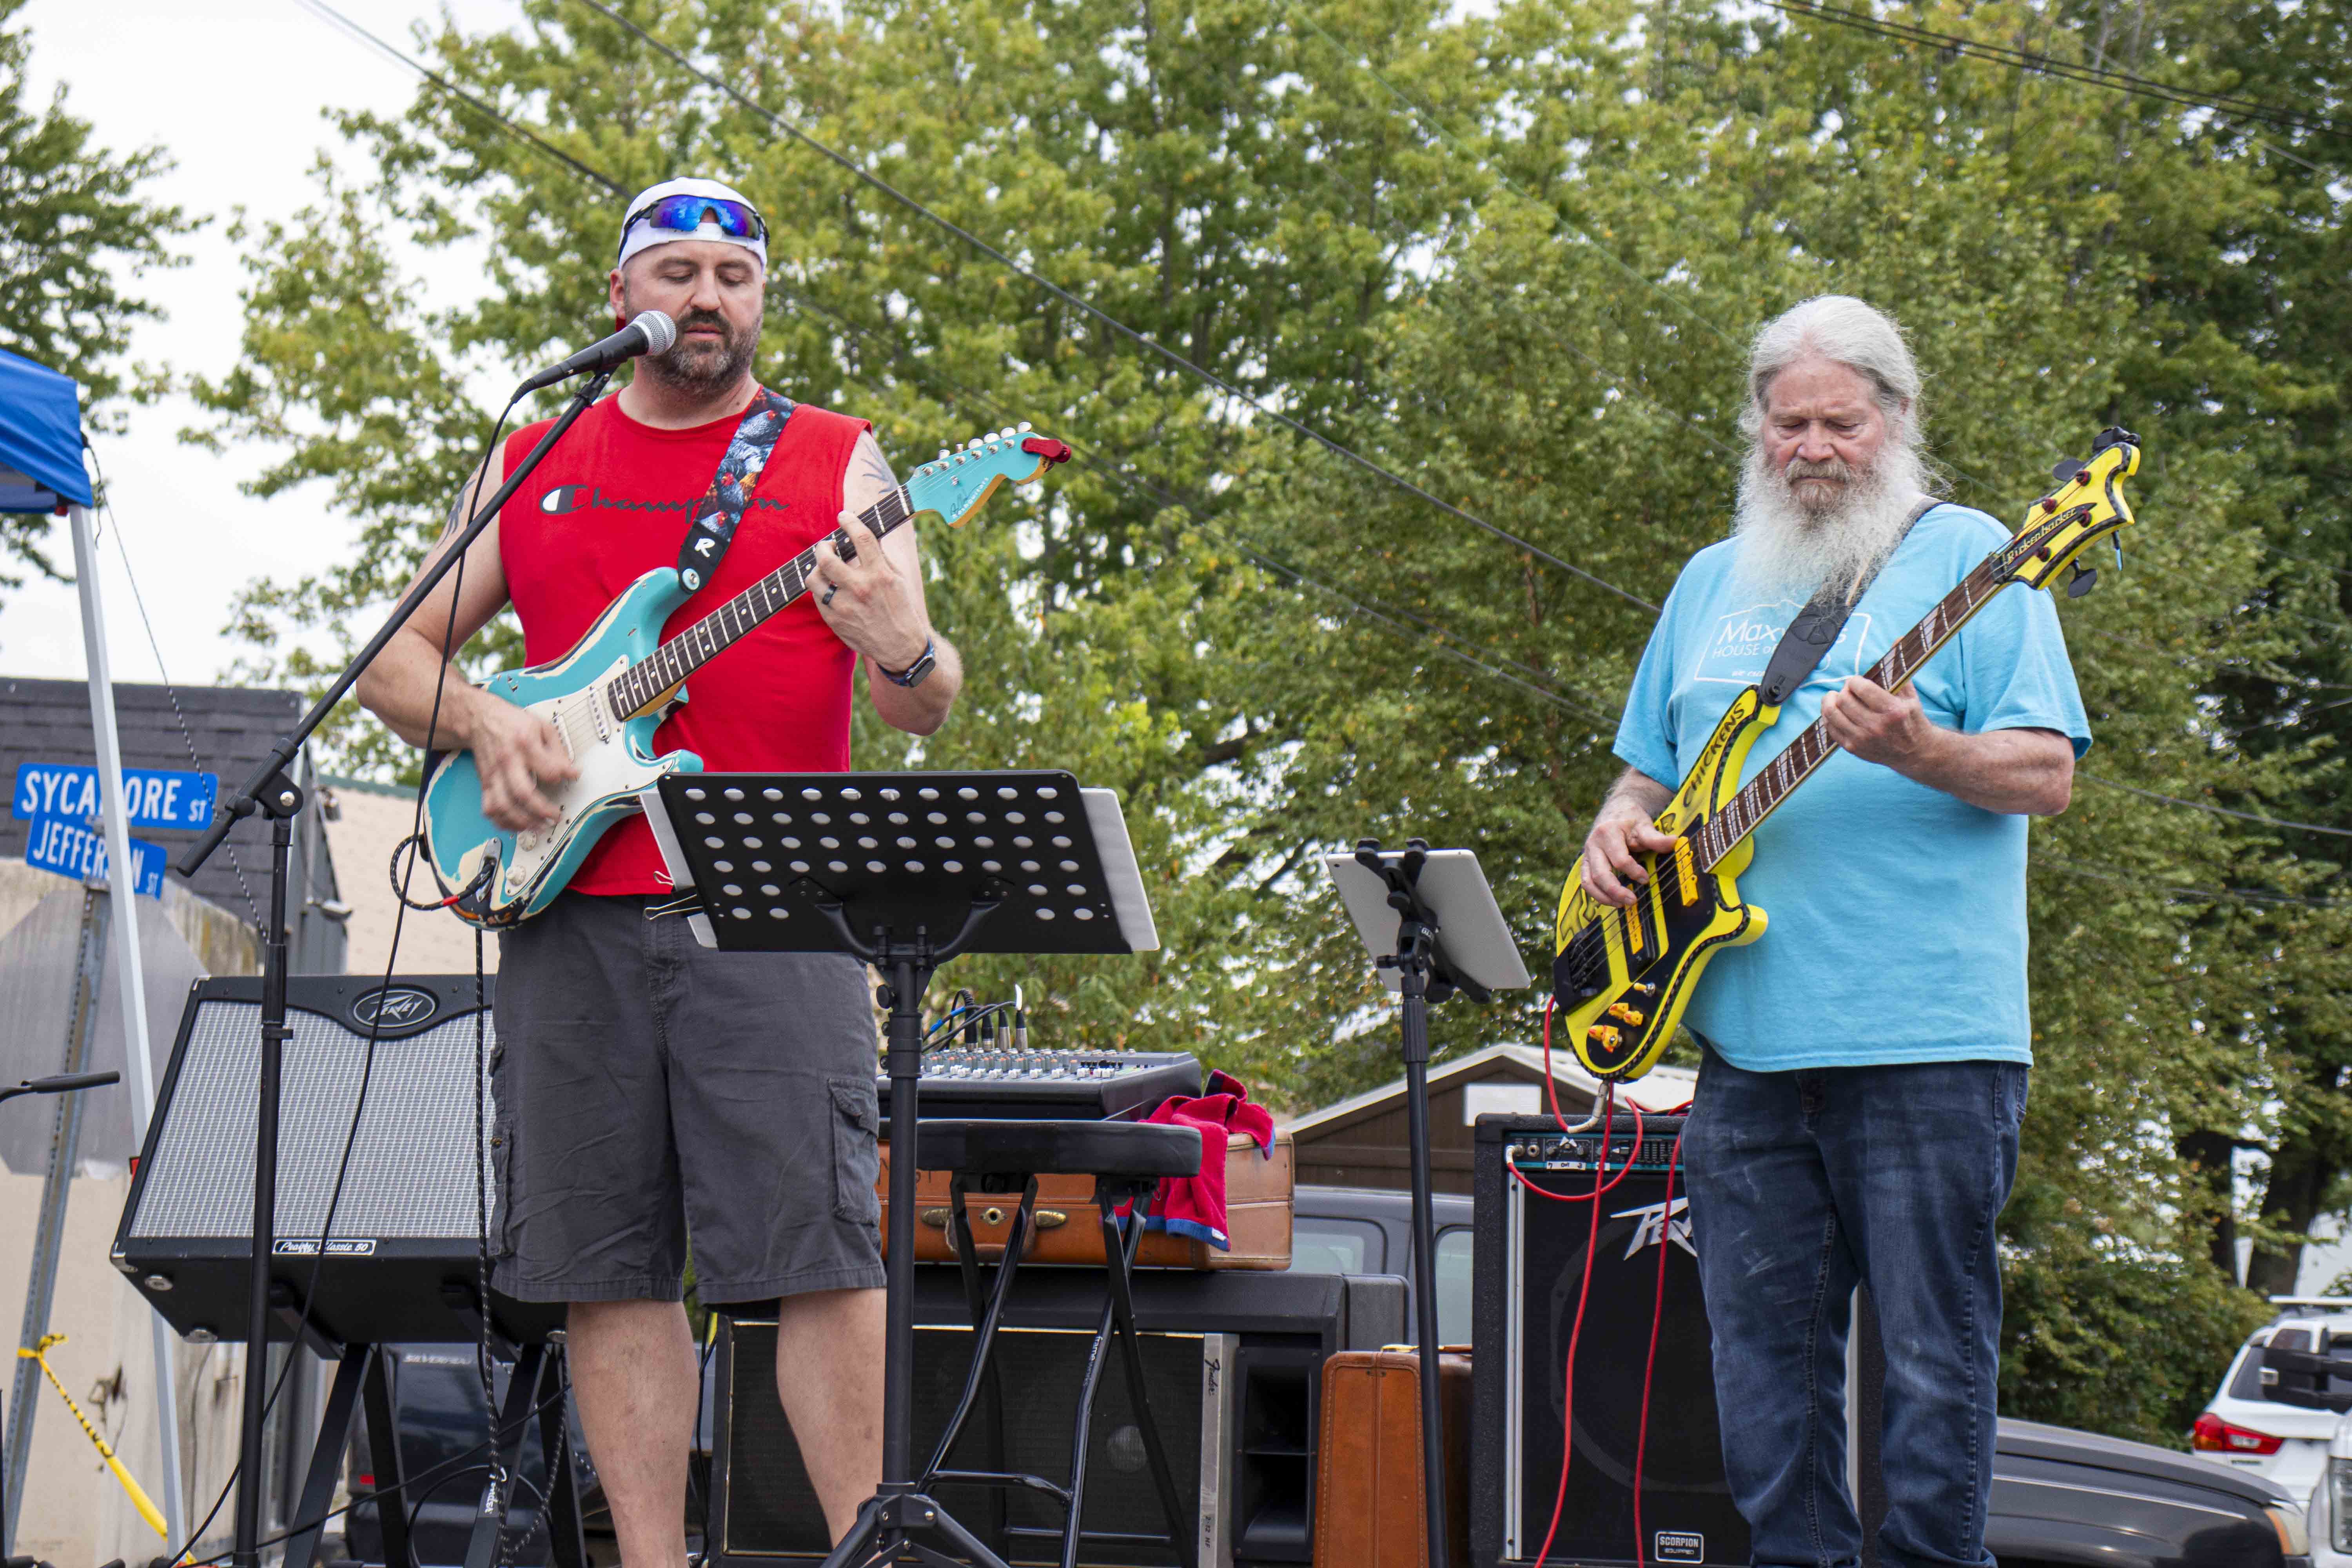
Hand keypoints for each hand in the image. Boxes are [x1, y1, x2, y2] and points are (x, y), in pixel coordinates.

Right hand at [465, 690, 577, 832]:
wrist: (480, 719)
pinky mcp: (485, 783)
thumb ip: (558, 749)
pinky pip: (490, 809)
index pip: (547, 768)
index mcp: (524, 743)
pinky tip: (518, 825)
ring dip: (523, 822)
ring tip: (539, 826)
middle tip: (555, 816)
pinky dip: (503, 821)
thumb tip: (571, 771)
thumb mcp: (542, 726)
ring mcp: (494, 774)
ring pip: (504, 806)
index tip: (573, 778)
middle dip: (541, 810)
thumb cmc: (512, 723)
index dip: (563, 776)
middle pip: (523, 793)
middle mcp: (507, 761)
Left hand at [808, 511, 928, 669]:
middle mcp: (861, 589)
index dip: (849, 522)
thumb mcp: (898, 579)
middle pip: (826, 558)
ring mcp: (845, 606)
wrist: (900, 647)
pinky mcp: (834, 621)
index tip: (843, 516)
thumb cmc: (900, 609)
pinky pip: (816, 597)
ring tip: (825, 569)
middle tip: (827, 546)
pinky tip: (830, 589)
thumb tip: (864, 535)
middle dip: (822, 546)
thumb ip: (880, 557)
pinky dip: (821, 589)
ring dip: (816, 568)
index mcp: (881, 575)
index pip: (862, 538)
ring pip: (813, 578)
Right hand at [1580, 803, 1679, 908]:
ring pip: (1589, 881)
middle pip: (1600, 874)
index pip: (1619, 860)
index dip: (1634, 872)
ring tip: (1620, 905)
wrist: (1616, 809)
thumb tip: (1674, 842)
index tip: (1646, 878)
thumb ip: (1656, 838)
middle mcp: (1593, 844)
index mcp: (1607, 833)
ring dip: (1604, 896)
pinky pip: (1585, 881)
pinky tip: (1610, 900)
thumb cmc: (1630, 818)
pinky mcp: (1586, 861)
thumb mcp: (1644, 825)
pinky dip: (1596, 894)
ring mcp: (1587, 854)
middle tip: (1632, 901)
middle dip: (1616, 891)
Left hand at [1820, 676, 1932, 767]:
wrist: (1915, 752)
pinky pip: (1830, 728)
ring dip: (1830, 701)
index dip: (1854, 681)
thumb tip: (1897, 639)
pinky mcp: (1853, 748)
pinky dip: (1829, 717)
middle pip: (1844, 699)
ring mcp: (1863, 739)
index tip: (1856, 682)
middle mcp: (1877, 726)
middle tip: (1848, 690)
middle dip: (1844, 690)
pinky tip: (1835, 712)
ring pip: (1832, 713)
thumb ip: (1899, 668)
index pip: (1860, 687)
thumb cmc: (1911, 719)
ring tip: (1835, 698)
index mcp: (1893, 710)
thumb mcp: (1910, 695)